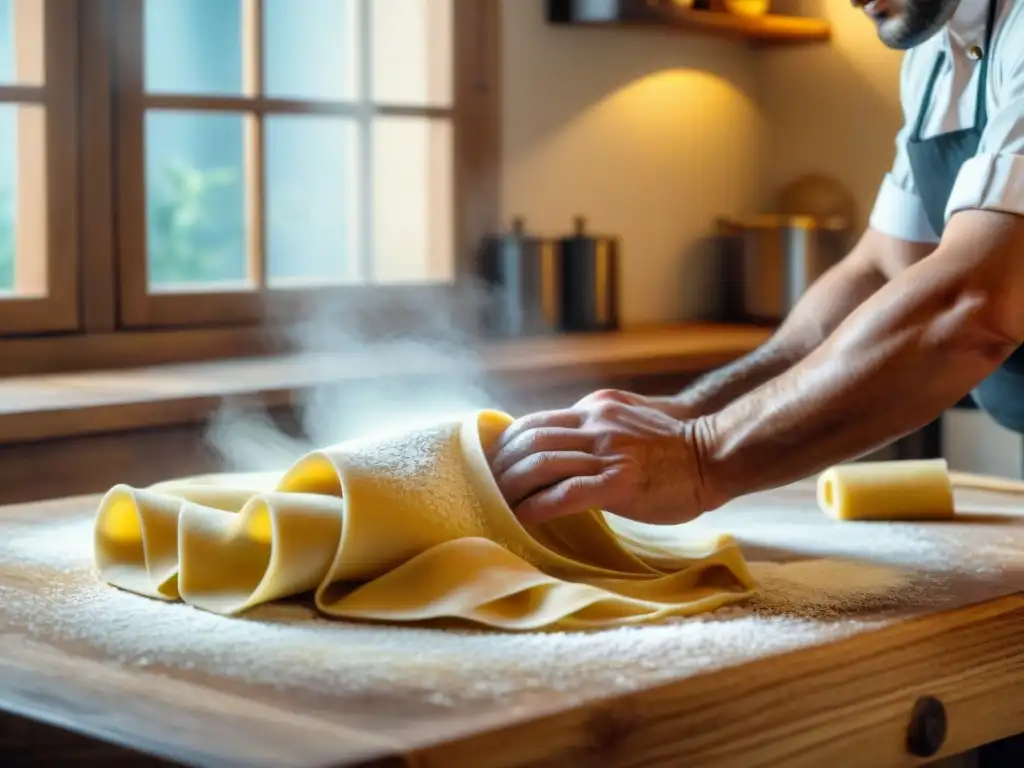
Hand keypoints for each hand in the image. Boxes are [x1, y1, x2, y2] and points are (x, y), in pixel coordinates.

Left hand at [488, 389, 712, 525]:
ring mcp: (609, 452)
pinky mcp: (621, 482)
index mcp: (596, 408)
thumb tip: (564, 443)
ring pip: (542, 463)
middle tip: (482, 489)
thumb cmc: (676, 446)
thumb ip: (596, 427)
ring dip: (511, 487)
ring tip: (493, 506)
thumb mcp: (629, 420)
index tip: (490, 465)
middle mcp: (597, 423)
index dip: (507, 444)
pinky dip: (538, 507)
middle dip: (501, 466)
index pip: (536, 421)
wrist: (716, 454)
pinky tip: (522, 519)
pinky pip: (567, 493)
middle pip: (531, 439)